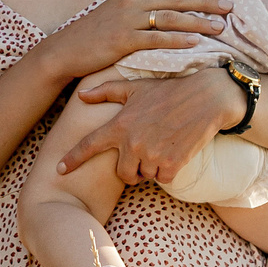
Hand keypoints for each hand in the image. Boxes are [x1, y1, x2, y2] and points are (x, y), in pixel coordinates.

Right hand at [33, 0, 228, 88]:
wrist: (65, 49)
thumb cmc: (93, 34)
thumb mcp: (116, 12)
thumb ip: (138, 6)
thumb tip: (160, 5)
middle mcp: (132, 2)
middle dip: (205, 0)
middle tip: (229, 5)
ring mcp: (127, 20)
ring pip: (169, 17)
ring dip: (197, 21)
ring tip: (220, 27)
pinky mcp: (123, 40)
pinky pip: (155, 39)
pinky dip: (177, 40)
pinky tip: (194, 43)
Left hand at [55, 67, 244, 184]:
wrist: (206, 98)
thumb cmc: (169, 90)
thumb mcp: (136, 88)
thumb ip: (106, 92)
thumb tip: (82, 95)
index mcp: (120, 124)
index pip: (89, 145)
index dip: (73, 159)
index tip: (60, 170)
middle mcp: (133, 142)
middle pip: (122, 173)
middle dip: (131, 168)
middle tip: (144, 153)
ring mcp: (152, 154)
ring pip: (144, 176)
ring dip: (151, 168)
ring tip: (162, 146)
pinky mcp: (172, 163)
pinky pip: (163, 178)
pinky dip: (168, 170)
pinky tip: (174, 152)